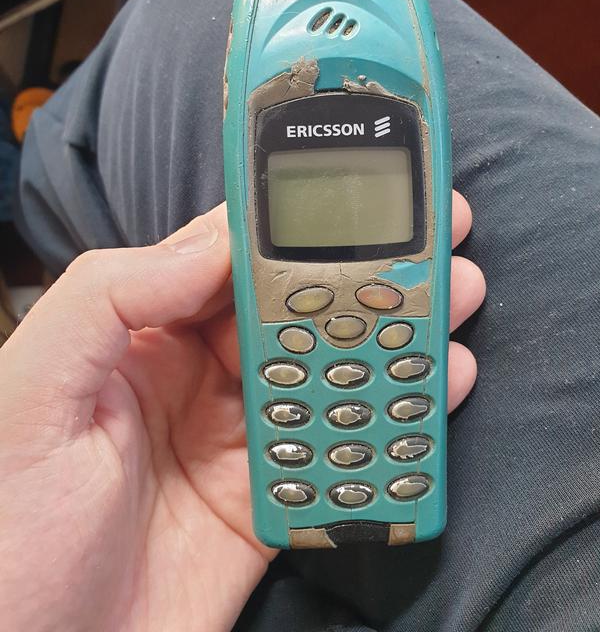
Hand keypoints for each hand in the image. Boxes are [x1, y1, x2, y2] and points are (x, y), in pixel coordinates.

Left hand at [0, 196, 484, 631]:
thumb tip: (211, 243)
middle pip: (298, 311)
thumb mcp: (29, 392)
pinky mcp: (270, 501)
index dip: (294, 226)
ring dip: (394, 338)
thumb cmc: (6, 529)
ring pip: (332, 374)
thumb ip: (107, 298)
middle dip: (366, 273)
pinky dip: (396, 422)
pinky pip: (343, 454)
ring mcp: (240, 439)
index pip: (229, 261)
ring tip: (454, 300)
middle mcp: (200, 378)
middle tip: (432, 237)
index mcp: (143, 336)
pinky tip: (437, 389)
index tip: (357, 195)